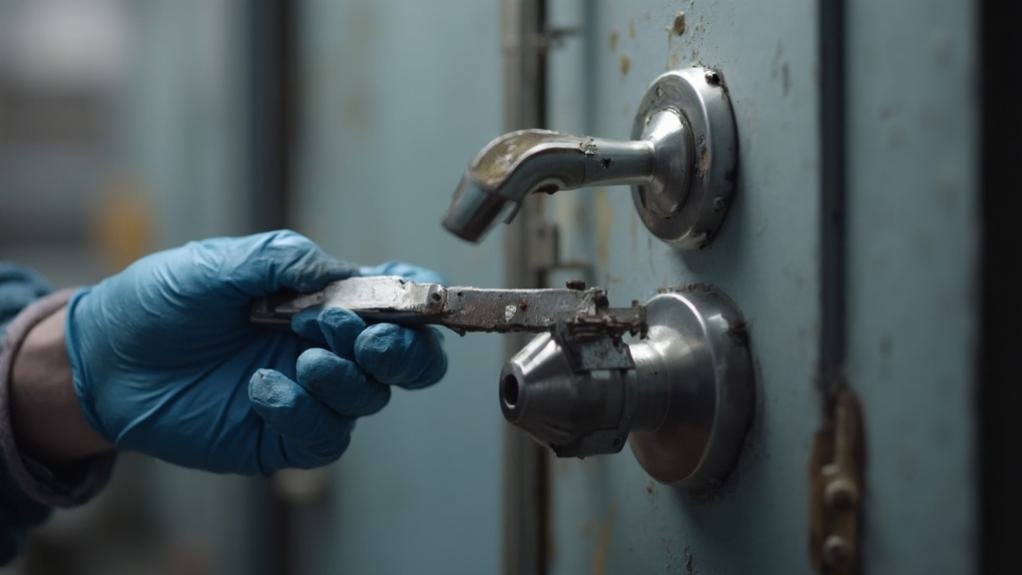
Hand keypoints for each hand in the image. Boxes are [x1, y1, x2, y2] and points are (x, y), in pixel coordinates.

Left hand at [61, 231, 445, 473]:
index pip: (397, 299)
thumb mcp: (216, 264)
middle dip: (401, 349)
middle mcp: (329, 348)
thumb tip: (340, 271)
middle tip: (363, 336)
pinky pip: (324, 438)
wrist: (105, 361)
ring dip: (345, 377)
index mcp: (325, 300)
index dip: (421, 298)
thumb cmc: (161, 303)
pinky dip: (303, 413)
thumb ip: (280, 261)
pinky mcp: (283, 437)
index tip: (419, 294)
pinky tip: (263, 391)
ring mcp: (310, 394)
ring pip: (369, 398)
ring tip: (301, 358)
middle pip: (407, 360)